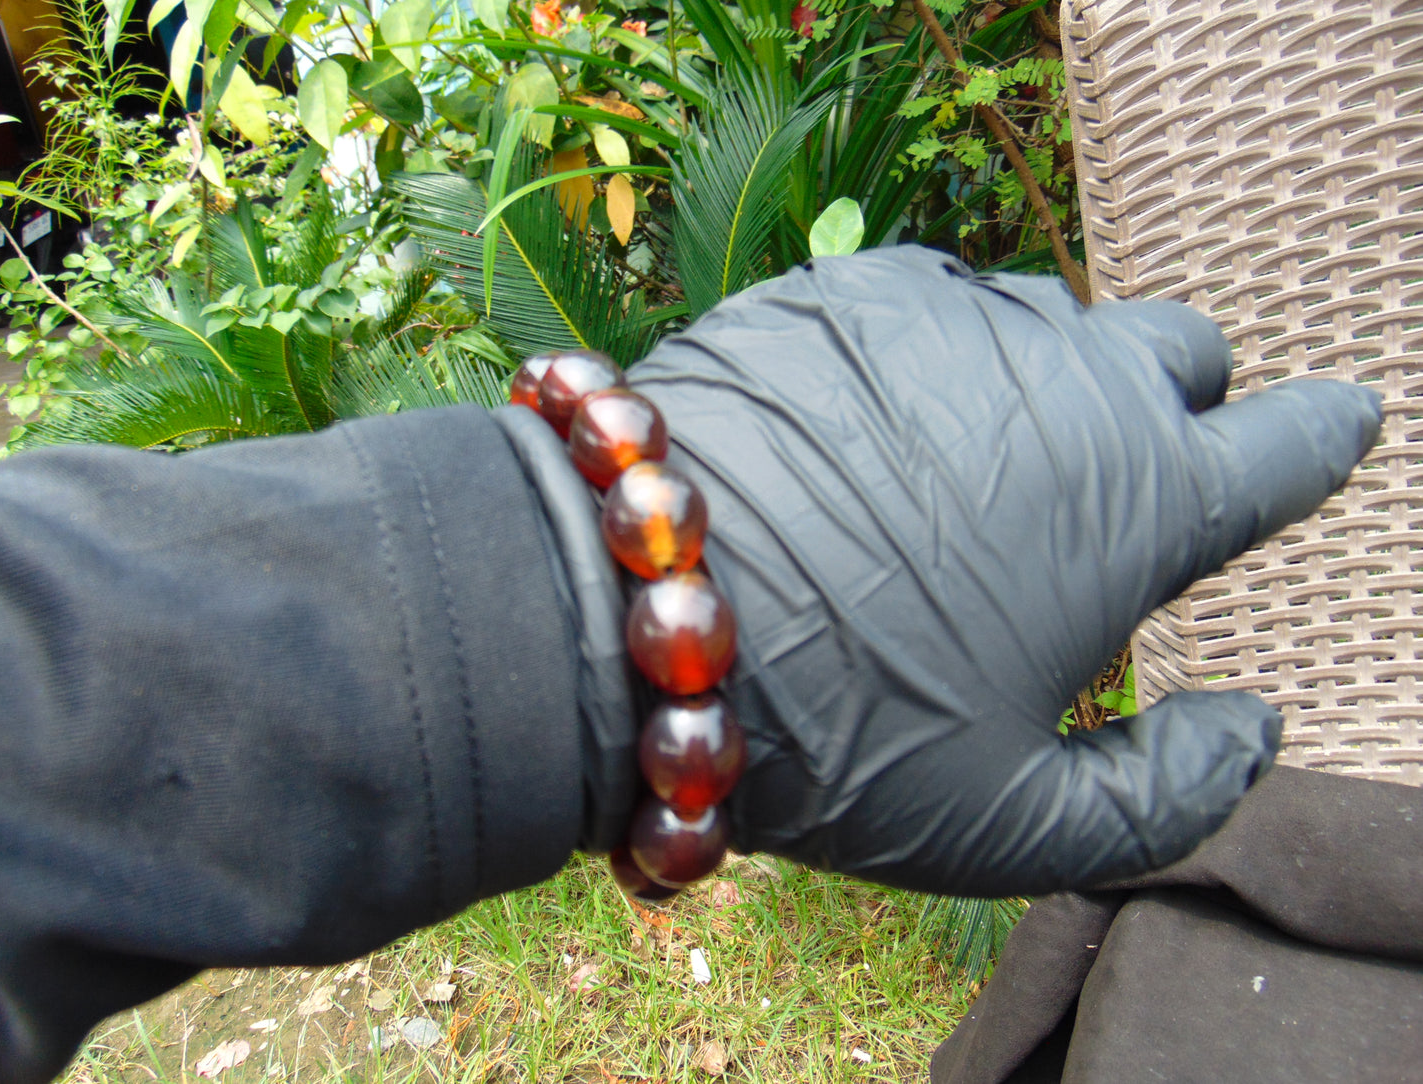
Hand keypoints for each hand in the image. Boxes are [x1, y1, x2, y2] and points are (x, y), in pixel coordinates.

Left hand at [626, 247, 1380, 896]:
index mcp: (1141, 501)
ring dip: (1041, 377)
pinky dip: (932, 352)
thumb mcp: (1022, 829)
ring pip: (1049, 318)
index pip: (1295, 443)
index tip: (1326, 430)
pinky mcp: (846, 286)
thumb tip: (1252, 727)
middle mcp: (1067, 379)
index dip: (1319, 441)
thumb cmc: (838, 735)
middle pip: (1179, 348)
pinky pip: (931, 299)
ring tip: (969, 463)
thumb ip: (1175, 793)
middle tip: (1112, 471)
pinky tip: (874, 420)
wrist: (633, 613)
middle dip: (1174, 401)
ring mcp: (954, 315)